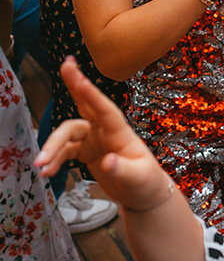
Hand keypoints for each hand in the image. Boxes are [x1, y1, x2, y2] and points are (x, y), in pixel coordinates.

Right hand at [35, 57, 171, 210]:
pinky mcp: (86, 152)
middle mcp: (105, 131)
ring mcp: (94, 140)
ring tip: (39, 166)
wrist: (144, 194)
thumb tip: (108, 161)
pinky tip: (47, 172)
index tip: (78, 74)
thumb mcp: (139, 178)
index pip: (104, 109)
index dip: (90, 92)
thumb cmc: (146, 182)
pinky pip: (65, 151)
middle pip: (85, 105)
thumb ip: (123, 170)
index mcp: (120, 133)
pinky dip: (54, 160)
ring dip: (52, 147)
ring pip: (67, 134)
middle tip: (64, 66)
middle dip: (74, 84)